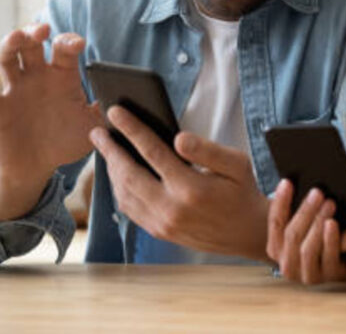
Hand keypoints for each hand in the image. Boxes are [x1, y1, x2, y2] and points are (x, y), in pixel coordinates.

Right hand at [0, 24, 101, 219]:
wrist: (37, 167)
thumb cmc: (65, 141)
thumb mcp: (91, 129)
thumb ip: (105, 114)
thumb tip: (122, 103)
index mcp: (62, 76)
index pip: (64, 50)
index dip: (69, 42)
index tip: (78, 44)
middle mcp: (37, 77)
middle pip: (31, 44)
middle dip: (35, 31)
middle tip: (43, 30)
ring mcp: (16, 90)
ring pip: (7, 58)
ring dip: (9, 44)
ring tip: (16, 38)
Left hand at [90, 106, 269, 260]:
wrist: (248, 234)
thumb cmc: (243, 192)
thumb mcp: (237, 164)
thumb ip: (207, 149)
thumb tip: (178, 138)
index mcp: (191, 188)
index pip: (153, 152)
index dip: (132, 129)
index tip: (115, 112)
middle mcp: (172, 208)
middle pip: (128, 174)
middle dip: (110, 149)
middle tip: (97, 131)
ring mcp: (163, 223)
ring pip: (124, 193)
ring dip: (111, 170)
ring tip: (106, 149)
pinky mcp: (159, 232)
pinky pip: (129, 209)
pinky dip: (119, 189)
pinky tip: (119, 174)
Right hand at [266, 179, 345, 283]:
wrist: (345, 260)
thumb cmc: (321, 234)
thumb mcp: (307, 224)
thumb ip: (300, 211)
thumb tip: (299, 185)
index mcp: (275, 249)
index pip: (275, 223)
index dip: (281, 202)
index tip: (287, 182)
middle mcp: (287, 265)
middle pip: (292, 235)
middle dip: (304, 211)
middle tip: (317, 192)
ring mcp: (306, 275)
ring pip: (307, 248)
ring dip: (318, 223)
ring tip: (330, 203)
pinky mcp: (327, 279)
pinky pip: (327, 257)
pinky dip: (330, 239)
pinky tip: (333, 223)